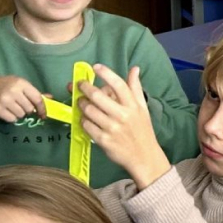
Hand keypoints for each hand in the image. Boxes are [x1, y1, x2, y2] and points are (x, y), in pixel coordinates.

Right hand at [0, 76, 45, 122]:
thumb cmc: (6, 85)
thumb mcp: (20, 84)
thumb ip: (34, 92)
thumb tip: (50, 98)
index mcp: (21, 83)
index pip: (37, 98)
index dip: (42, 108)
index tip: (43, 115)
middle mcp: (13, 92)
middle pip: (29, 108)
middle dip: (28, 109)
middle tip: (22, 105)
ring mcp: (4, 101)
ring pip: (21, 115)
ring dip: (19, 113)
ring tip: (14, 107)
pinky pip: (12, 119)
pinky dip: (11, 117)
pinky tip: (7, 111)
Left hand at [77, 65, 170, 188]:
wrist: (143, 156)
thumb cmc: (142, 130)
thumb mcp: (142, 108)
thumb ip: (135, 88)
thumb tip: (134, 69)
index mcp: (133, 106)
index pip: (118, 85)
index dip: (106, 74)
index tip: (96, 67)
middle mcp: (123, 115)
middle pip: (98, 96)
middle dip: (85, 88)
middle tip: (79, 84)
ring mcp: (112, 128)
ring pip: (89, 110)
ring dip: (81, 104)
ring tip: (81, 102)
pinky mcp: (103, 140)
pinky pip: (86, 125)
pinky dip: (82, 120)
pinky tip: (84, 118)